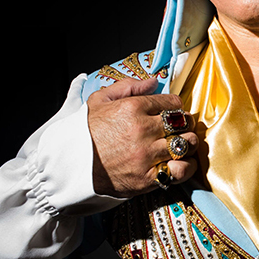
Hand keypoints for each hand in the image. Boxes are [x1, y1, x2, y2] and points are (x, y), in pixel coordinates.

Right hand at [87, 77, 197, 197]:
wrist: (70, 168)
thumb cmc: (84, 134)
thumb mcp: (99, 101)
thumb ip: (128, 86)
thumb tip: (154, 81)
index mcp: (132, 108)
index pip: (173, 103)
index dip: (176, 107)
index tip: (173, 113)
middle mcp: (142, 130)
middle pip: (184, 122)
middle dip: (185, 124)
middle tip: (180, 129)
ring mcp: (147, 155)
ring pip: (187, 144)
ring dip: (189, 143)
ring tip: (182, 145)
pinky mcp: (148, 177)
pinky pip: (182, 169)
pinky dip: (187, 166)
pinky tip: (181, 163)